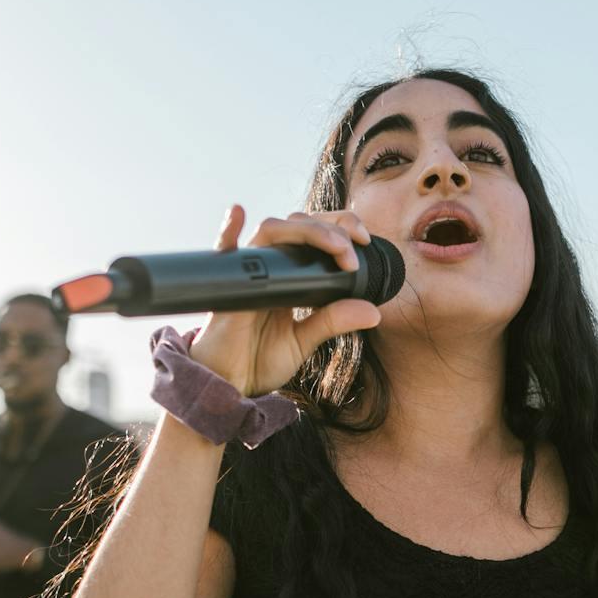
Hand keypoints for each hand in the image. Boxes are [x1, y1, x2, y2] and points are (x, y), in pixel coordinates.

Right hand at [188, 205, 385, 394]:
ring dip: (307, 230)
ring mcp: (249, 272)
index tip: (364, 240)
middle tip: (354, 246)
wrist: (231, 383)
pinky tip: (237, 213)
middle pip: (298, 224)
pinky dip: (227, 230)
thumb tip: (375, 311)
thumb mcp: (305, 341)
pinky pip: (222, 251)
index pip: (315, 235)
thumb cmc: (260, 359)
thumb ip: (334, 322)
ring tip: (336, 245)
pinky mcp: (229, 287)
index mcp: (290, 275)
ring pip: (273, 231)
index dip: (340, 228)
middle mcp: (270, 266)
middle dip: (331, 227)